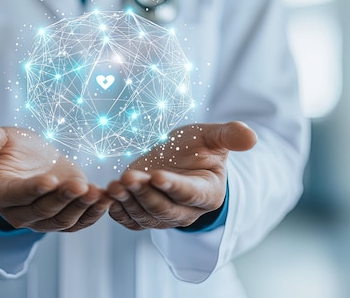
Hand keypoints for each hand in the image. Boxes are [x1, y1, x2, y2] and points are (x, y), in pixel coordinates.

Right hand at [0, 120, 111, 231]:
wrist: (27, 161)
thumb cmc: (8, 149)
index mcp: (0, 193)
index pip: (17, 194)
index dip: (33, 189)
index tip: (50, 179)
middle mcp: (20, 213)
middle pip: (43, 210)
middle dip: (63, 198)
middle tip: (80, 184)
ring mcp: (43, 220)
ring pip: (63, 220)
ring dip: (82, 208)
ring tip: (97, 193)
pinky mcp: (64, 218)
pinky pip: (79, 222)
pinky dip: (94, 214)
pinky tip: (106, 199)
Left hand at [107, 121, 256, 229]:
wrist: (178, 160)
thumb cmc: (197, 147)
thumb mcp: (213, 137)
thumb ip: (230, 136)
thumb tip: (251, 137)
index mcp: (208, 193)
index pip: (189, 193)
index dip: (173, 186)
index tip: (156, 175)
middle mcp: (186, 212)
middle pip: (164, 209)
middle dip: (144, 194)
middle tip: (128, 177)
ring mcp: (164, 217)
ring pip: (144, 215)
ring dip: (127, 202)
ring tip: (114, 185)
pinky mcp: (144, 217)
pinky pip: (129, 221)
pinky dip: (117, 211)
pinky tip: (107, 197)